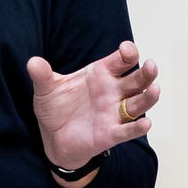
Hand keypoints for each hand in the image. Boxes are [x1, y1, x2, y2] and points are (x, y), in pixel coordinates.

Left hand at [26, 41, 159, 174]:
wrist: (53, 137)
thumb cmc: (57, 108)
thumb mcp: (46, 89)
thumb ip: (42, 75)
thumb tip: (33, 62)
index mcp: (101, 74)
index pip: (121, 60)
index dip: (127, 53)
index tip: (126, 50)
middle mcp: (113, 92)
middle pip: (137, 80)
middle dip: (146, 73)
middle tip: (151, 66)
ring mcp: (114, 113)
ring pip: (138, 103)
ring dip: (148, 97)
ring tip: (154, 90)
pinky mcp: (111, 133)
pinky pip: (127, 130)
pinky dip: (137, 127)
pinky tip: (145, 123)